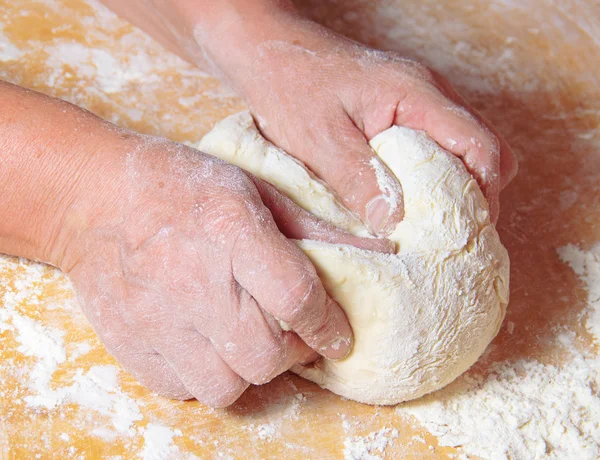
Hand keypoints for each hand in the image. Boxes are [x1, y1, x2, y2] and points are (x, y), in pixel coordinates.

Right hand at [64, 135, 390, 406]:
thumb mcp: (252, 186)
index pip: (297, 298)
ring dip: (252, 370)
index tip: (340, 335)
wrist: (94, 200)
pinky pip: (187, 389)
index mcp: (230, 231)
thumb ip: (312, 225)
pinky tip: (212, 344)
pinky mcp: (132, 346)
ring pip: (228, 386)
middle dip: (296, 353)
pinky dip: (210, 375)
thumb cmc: (180, 187)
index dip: (330, 325)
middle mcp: (194, 282)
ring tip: (251, 340)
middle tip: (296, 334)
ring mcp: (157, 321)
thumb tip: (375, 252)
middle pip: (266, 355)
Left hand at [98, 1, 517, 226]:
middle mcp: (430, 96)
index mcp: (416, 97)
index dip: (483, 195)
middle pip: (484, 154)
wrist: (272, 53)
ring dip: (451, 191)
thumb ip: (359, 180)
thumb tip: (397, 224)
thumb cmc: (291, 87)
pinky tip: (404, 202)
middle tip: (441, 237)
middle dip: (473, 199)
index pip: (483, 148)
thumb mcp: (319, 140)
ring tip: (423, 227)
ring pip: (463, 154)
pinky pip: (436, 150)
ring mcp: (420, 103)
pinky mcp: (405, 113)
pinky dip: (430, 180)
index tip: (459, 232)